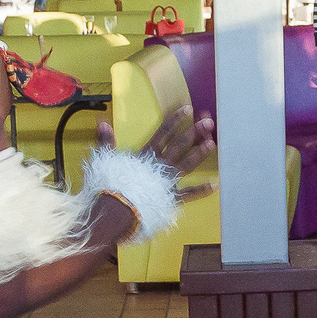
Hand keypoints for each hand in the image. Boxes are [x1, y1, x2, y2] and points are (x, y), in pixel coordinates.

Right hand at [100, 102, 218, 202]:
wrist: (115, 208)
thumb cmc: (110, 185)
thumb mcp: (106, 159)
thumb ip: (106, 141)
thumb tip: (102, 123)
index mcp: (146, 154)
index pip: (163, 132)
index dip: (175, 120)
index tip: (188, 109)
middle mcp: (159, 164)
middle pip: (180, 144)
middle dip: (194, 131)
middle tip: (209, 121)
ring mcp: (167, 180)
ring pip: (187, 164)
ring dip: (200, 153)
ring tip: (212, 143)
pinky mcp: (170, 197)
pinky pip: (189, 194)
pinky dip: (202, 190)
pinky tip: (215, 185)